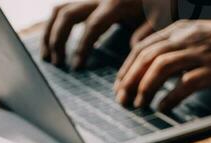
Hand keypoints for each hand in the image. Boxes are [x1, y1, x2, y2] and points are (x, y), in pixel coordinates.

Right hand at [42, 0, 168, 69]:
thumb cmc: (162, 5)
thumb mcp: (159, 19)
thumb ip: (146, 33)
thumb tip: (133, 47)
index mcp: (115, 4)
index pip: (92, 26)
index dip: (81, 47)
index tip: (76, 67)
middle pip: (67, 14)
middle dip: (57, 39)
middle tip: (56, 63)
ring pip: (60, 10)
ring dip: (50, 33)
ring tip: (48, 57)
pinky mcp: (88, 2)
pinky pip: (65, 10)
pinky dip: (55, 27)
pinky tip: (54, 45)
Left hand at [115, 21, 210, 111]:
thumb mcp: (202, 38)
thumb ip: (180, 48)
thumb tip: (158, 69)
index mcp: (181, 29)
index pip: (144, 47)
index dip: (127, 67)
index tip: (120, 84)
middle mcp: (187, 38)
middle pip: (147, 56)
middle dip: (129, 79)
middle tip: (122, 98)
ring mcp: (201, 53)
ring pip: (160, 67)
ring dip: (144, 87)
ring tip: (138, 104)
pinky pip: (185, 83)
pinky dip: (170, 97)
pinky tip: (163, 107)